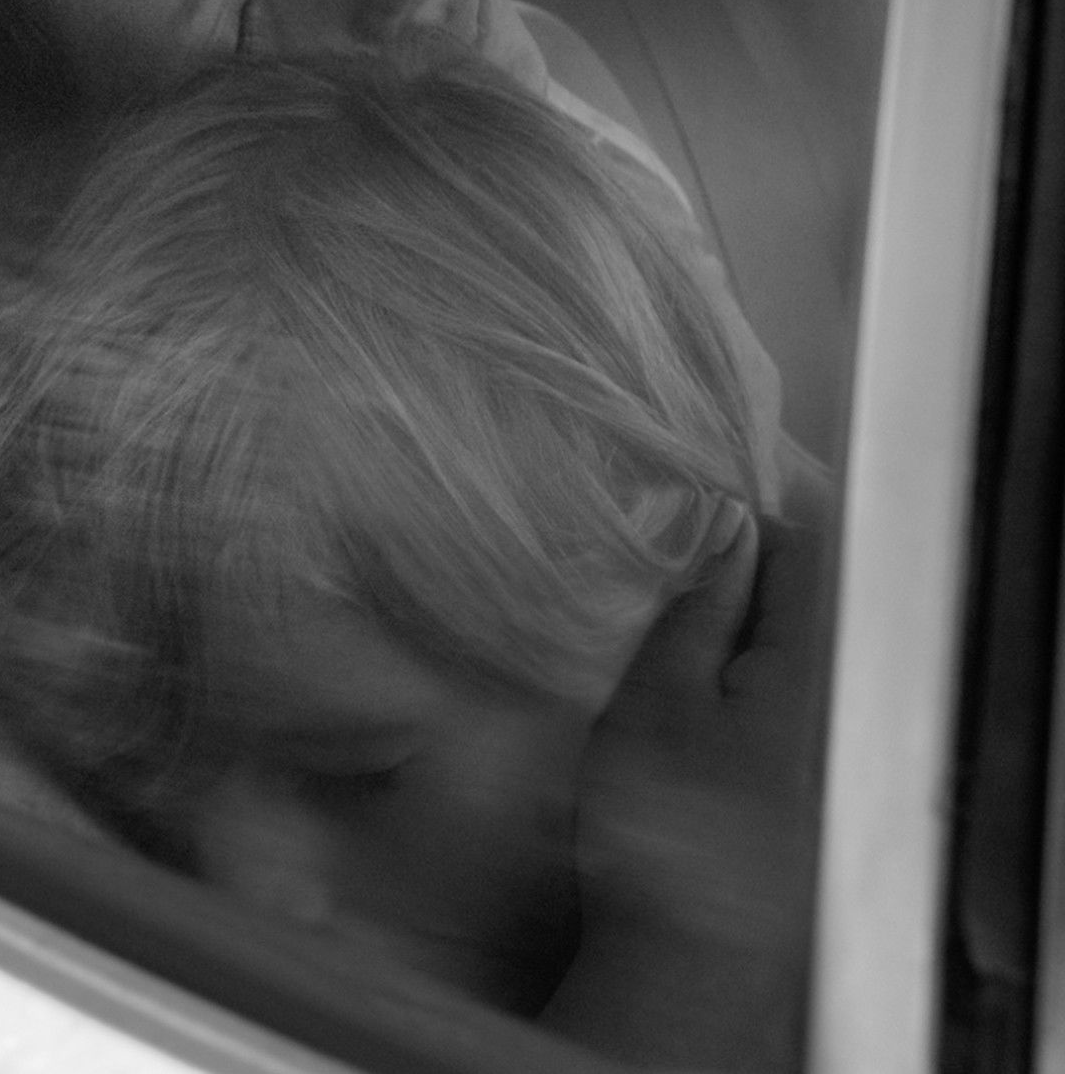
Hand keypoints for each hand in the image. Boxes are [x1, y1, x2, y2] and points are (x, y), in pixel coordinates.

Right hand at [545, 505, 826, 1068]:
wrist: (684, 947)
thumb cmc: (666, 817)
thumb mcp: (663, 693)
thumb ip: (701, 608)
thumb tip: (725, 528)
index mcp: (803, 664)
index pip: (798, 552)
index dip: (735, 521)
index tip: (670, 517)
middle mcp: (822, 699)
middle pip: (788, 602)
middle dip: (720, 576)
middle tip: (643, 570)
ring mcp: (804, 744)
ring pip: (766, 652)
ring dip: (708, 631)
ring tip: (641, 632)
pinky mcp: (777, 781)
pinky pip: (754, 699)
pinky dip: (709, 680)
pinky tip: (659, 699)